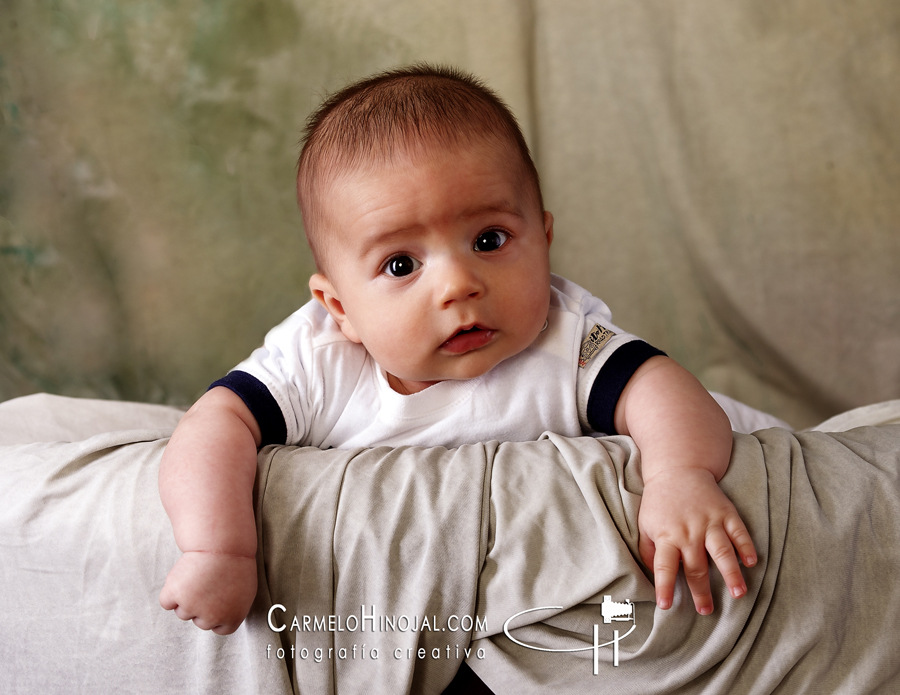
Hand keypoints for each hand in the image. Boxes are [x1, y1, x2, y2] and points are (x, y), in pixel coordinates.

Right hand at [159, 550, 256, 634]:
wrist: (222, 543)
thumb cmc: (235, 561)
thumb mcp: (244, 590)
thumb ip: (232, 607)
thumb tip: (222, 613)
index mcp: (232, 618)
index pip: (219, 629)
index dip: (215, 613)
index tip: (214, 600)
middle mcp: (211, 618)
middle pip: (198, 621)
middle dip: (200, 605)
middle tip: (206, 584)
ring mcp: (192, 608)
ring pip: (182, 612)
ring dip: (185, 597)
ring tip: (197, 577)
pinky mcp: (175, 595)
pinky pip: (167, 602)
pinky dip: (171, 591)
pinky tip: (183, 577)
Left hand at [638, 468, 755, 613]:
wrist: (678, 470)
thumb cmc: (659, 503)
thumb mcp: (645, 525)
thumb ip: (649, 551)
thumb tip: (655, 576)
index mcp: (667, 536)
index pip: (664, 566)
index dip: (664, 587)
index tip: (666, 606)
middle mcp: (689, 532)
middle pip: (696, 566)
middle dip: (701, 591)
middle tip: (706, 611)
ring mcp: (710, 522)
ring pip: (722, 552)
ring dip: (731, 574)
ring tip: (739, 594)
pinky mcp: (726, 513)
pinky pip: (739, 533)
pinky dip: (746, 547)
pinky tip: (752, 562)